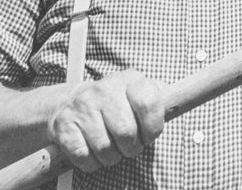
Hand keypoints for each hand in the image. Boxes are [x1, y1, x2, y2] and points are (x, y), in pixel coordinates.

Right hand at [47, 70, 164, 172]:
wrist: (71, 103)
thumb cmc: (116, 104)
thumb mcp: (139, 94)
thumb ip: (159, 98)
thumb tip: (178, 100)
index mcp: (130, 79)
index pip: (148, 103)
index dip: (153, 127)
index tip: (150, 136)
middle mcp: (105, 88)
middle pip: (126, 132)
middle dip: (132, 148)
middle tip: (130, 146)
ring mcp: (82, 106)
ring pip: (105, 148)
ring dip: (112, 157)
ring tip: (113, 149)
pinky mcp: (64, 126)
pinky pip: (83, 156)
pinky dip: (92, 163)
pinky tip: (94, 153)